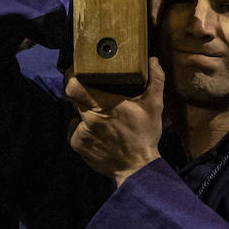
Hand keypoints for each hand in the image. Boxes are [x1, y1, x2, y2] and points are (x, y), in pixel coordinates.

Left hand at [65, 57, 164, 185]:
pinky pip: (75, 131)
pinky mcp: (78, 146)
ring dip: (85, 113)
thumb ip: (155, 80)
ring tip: (101, 118)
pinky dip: (83, 129)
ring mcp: (82, 134)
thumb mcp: (154, 106)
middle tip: (95, 94)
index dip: (73, 77)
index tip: (78, 73)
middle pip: (74, 98)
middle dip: (83, 94)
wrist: (137, 169)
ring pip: (76, 114)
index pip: (74, 87)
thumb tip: (153, 60)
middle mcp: (89, 119)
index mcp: (104, 106)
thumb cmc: (145, 136)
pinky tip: (98, 133)